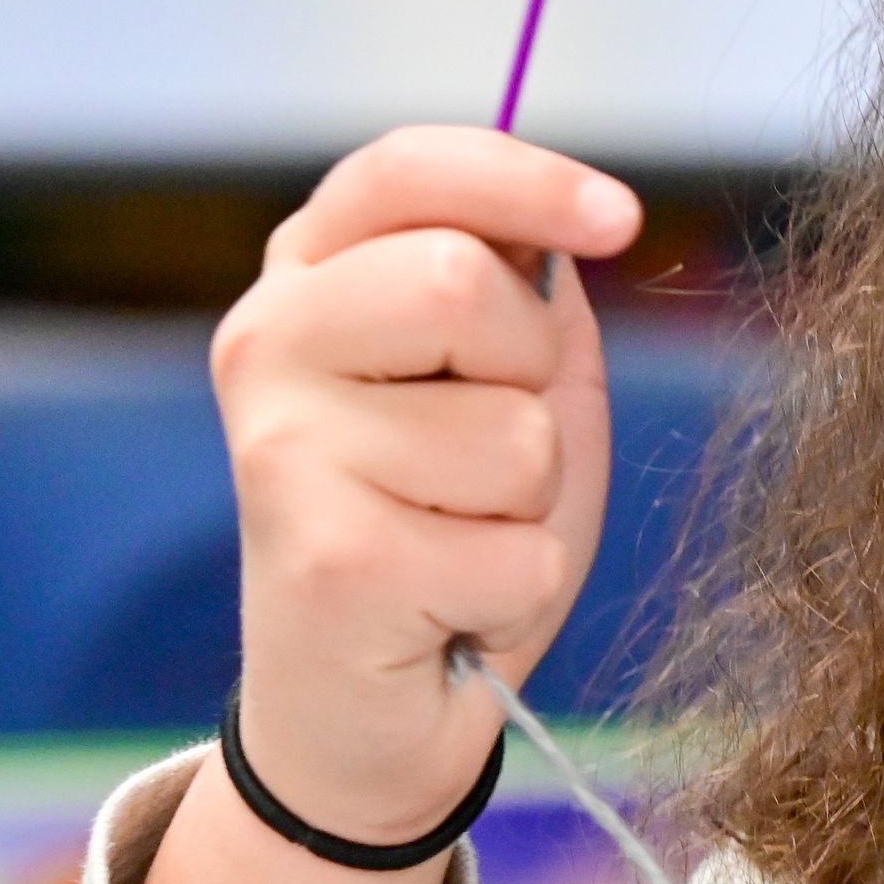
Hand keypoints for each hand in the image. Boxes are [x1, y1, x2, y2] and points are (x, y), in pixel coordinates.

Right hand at [208, 125, 643, 843]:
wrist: (370, 710)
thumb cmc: (451, 531)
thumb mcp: (508, 390)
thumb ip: (526, 296)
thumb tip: (564, 226)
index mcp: (308, 280)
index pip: (404, 172)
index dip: (522, 178)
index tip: (619, 218)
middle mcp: (264, 345)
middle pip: (458, 280)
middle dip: (529, 370)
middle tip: (496, 449)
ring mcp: (281, 451)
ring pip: (511, 431)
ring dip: (531, 500)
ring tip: (463, 535)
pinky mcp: (326, 561)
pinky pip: (516, 547)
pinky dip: (520, 585)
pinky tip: (450, 606)